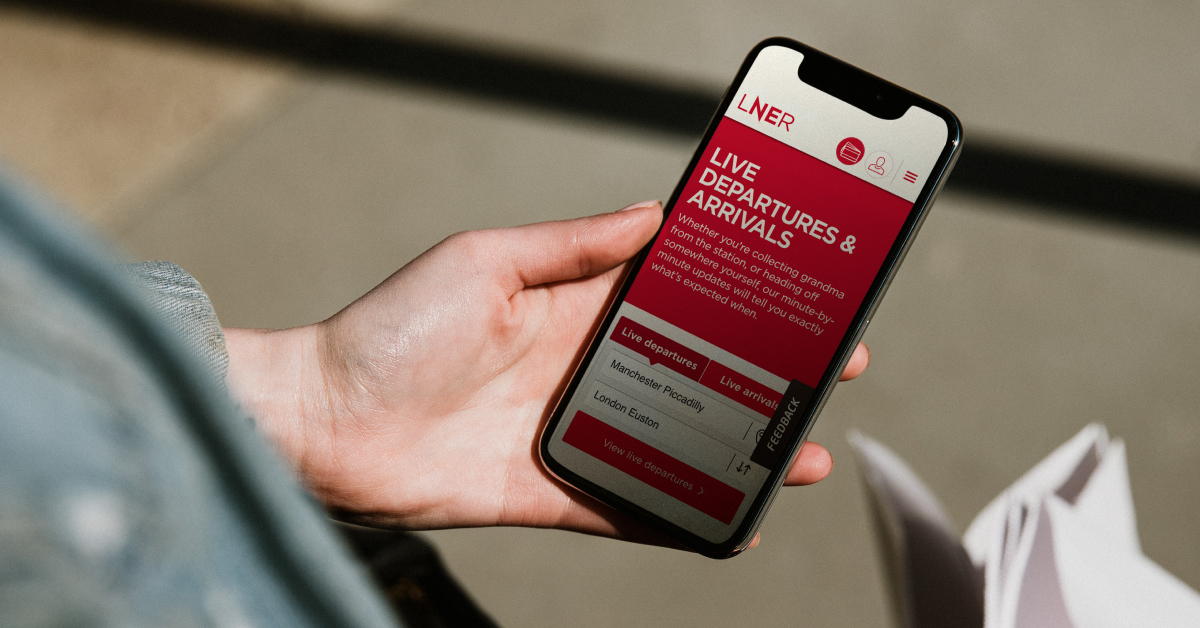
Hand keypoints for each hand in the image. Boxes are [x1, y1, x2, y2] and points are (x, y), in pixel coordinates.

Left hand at [225, 201, 870, 546]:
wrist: (325, 422)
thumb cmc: (391, 330)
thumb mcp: (485, 261)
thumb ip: (571, 243)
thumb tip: (649, 213)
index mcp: (571, 308)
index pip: (672, 300)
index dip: (733, 298)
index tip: (791, 294)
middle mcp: (580, 371)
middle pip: (690, 375)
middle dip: (758, 376)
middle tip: (824, 372)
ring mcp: (570, 434)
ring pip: (673, 444)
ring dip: (737, 450)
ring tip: (801, 454)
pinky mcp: (550, 493)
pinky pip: (626, 507)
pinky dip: (677, 516)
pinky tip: (729, 519)